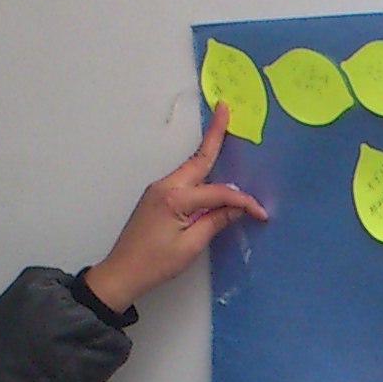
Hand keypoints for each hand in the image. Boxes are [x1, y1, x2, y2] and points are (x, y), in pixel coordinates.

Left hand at [79, 102, 270, 310]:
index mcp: (175, 198)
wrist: (122, 272)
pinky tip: (211, 171)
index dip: (242, 201)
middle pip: (198, 159)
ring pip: (191, 169)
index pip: (218, 193)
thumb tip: (238, 207)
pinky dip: (200, 174)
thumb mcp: (191, 245)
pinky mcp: (156, 197)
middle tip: (225, 108)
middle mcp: (165, 186)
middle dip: (214, 134)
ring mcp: (158, 189)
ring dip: (208, 153)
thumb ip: (216, 221)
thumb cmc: (155, 263)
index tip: (261, 213)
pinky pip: (184, 180)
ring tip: (223, 131)